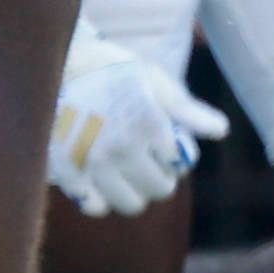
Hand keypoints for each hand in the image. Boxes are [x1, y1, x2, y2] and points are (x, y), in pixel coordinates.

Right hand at [48, 27, 229, 218]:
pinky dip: (102, 198)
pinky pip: (96, 206)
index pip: (180, 163)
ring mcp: (93, 164)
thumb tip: (221, 131)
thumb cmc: (108, 69)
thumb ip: (186, 109)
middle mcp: (123, 149)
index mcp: (148, 124)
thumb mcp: (151, 78)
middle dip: (161, 176)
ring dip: (136, 191)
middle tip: (149, 160)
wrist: (52, 66)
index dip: (178, 156)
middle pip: (160, 189)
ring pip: (132, 204)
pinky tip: (101, 180)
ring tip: (127, 171)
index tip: (167, 145)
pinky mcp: (67, 174)